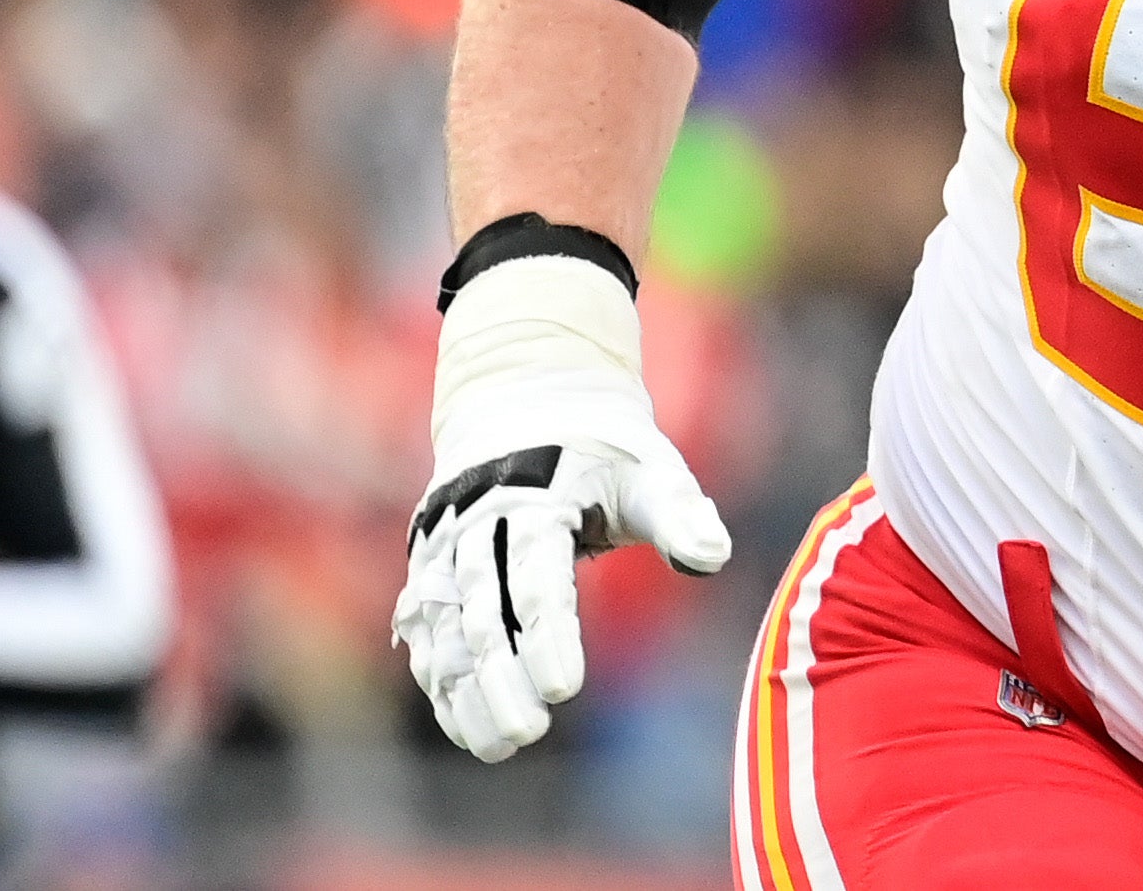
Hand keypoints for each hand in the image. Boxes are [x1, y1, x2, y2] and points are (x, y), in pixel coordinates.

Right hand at [393, 257, 729, 760]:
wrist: (529, 397)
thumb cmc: (607, 447)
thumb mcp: (651, 468)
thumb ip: (680, 515)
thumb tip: (714, 556)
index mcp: (533, 493)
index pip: (536, 574)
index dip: (547, 633)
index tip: (565, 689)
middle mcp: (476, 520)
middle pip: (482, 610)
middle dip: (503, 676)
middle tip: (531, 733)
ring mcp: (443, 546)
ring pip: (446, 628)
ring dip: (466, 690)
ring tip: (502, 744)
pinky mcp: (429, 569)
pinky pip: (428, 633)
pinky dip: (443, 682)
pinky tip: (469, 729)